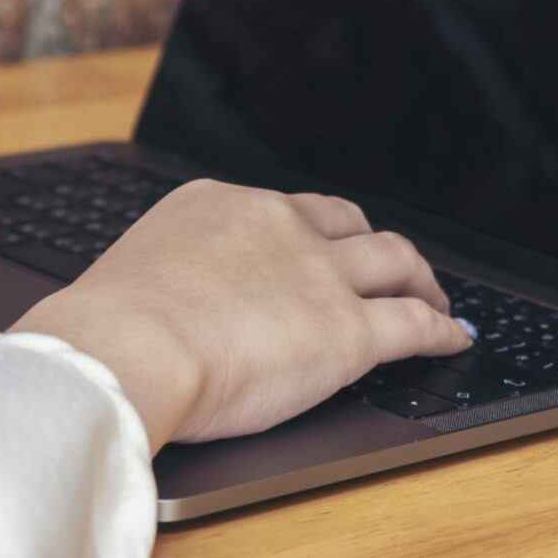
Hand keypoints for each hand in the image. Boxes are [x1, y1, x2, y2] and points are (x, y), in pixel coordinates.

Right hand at [11, 180, 468, 447]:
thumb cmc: (105, 332)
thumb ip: (164, 286)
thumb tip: (154, 315)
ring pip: (396, 262)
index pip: (284, 211)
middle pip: (349, 224)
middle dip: (374, 246)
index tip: (320, 246)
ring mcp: (319, 277)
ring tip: (434, 300)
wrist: (123, 349)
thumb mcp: (133, 280)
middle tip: (390, 268)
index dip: (313, 232)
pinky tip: (452, 340)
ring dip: (421, 280)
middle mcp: (278, 227)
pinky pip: (413, 325)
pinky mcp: (349, 332)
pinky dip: (440, 330)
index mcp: (219, 207)